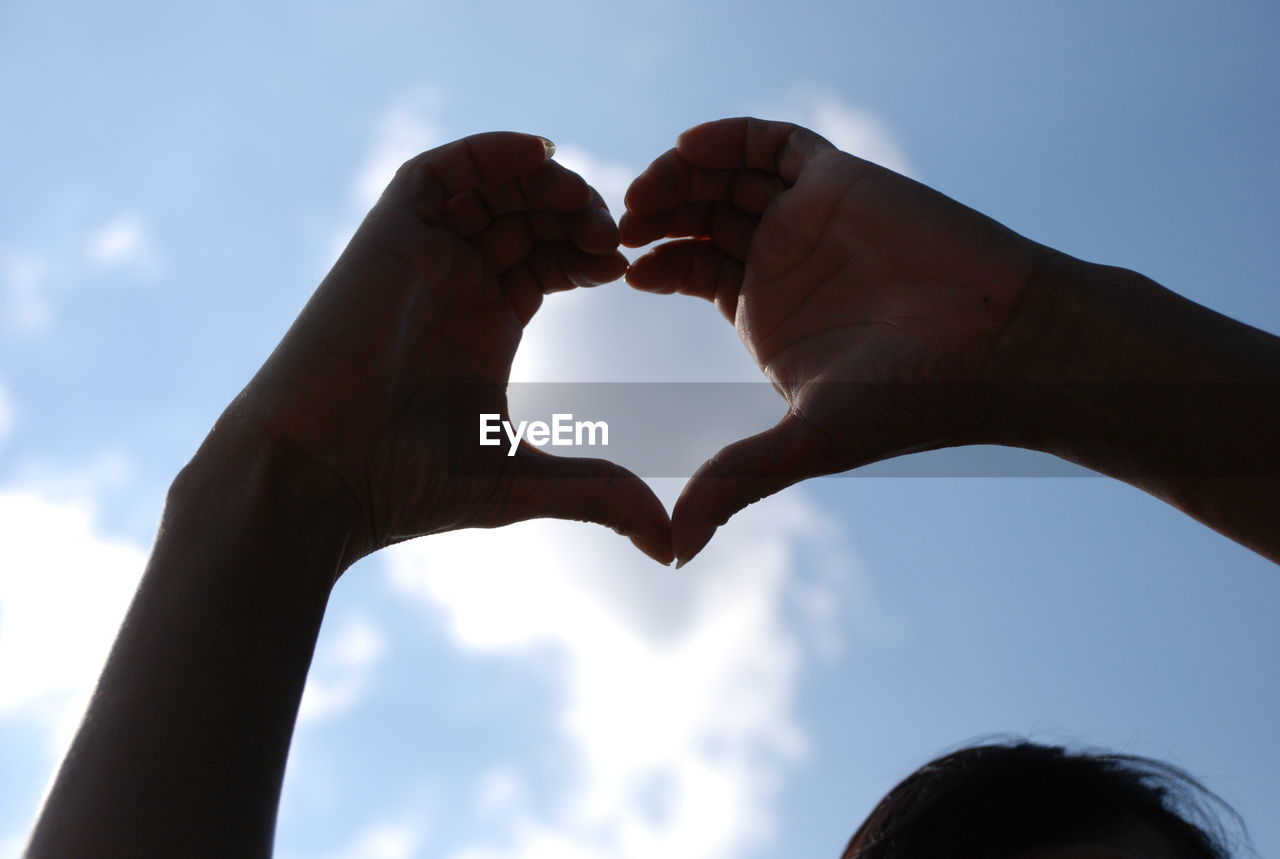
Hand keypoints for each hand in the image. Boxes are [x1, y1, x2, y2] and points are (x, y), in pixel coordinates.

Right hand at [212, 132, 671, 567]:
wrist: (317, 480)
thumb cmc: (407, 485)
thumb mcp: (525, 479)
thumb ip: (601, 493)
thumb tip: (671, 547)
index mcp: (486, 324)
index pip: (549, 260)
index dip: (593, 252)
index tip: (630, 266)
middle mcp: (454, 284)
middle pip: (526, 217)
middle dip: (576, 214)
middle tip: (616, 235)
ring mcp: (419, 258)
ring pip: (488, 188)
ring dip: (542, 183)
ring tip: (585, 208)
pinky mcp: (385, 238)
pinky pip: (436, 172)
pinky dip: (486, 152)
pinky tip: (539, 153)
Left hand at [621, 117, 1058, 564]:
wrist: (1002, 345)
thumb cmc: (913, 400)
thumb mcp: (804, 443)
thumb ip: (734, 483)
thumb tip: (672, 554)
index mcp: (765, 312)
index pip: (688, 267)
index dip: (650, 262)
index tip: (621, 269)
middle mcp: (783, 261)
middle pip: (698, 214)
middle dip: (655, 212)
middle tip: (621, 224)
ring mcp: (811, 218)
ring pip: (726, 175)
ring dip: (679, 175)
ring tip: (647, 195)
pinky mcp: (842, 180)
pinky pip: (774, 143)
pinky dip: (727, 137)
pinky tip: (687, 147)